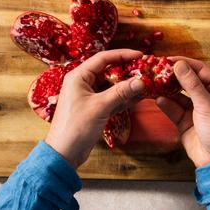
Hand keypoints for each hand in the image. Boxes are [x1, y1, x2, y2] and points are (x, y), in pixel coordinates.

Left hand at [45, 49, 145, 167]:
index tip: (140, 55)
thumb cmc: (76, 127)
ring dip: (127, 86)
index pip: (103, 58)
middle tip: (144, 70)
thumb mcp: (100, 107)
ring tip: (145, 85)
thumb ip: (121, 92)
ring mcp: (88, 96)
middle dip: (127, 71)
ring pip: (111, 85)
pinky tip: (138, 98)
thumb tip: (141, 81)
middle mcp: (83, 83)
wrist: (64, 154)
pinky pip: (111, 98)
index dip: (122, 55)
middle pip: (108, 70)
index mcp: (78, 76)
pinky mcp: (94, 108)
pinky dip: (123, 98)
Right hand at [156, 58, 209, 167]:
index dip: (185, 63)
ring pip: (178, 94)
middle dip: (173, 76)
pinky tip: (157, 99)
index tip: (168, 59)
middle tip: (157, 70)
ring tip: (153, 83)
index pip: (200, 70)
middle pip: (187, 80)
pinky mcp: (185, 120)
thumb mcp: (206, 104)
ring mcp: (195, 108)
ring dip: (167, 89)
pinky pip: (173, 108)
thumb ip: (192, 84)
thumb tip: (179, 64)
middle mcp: (207, 96)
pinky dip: (166, 104)